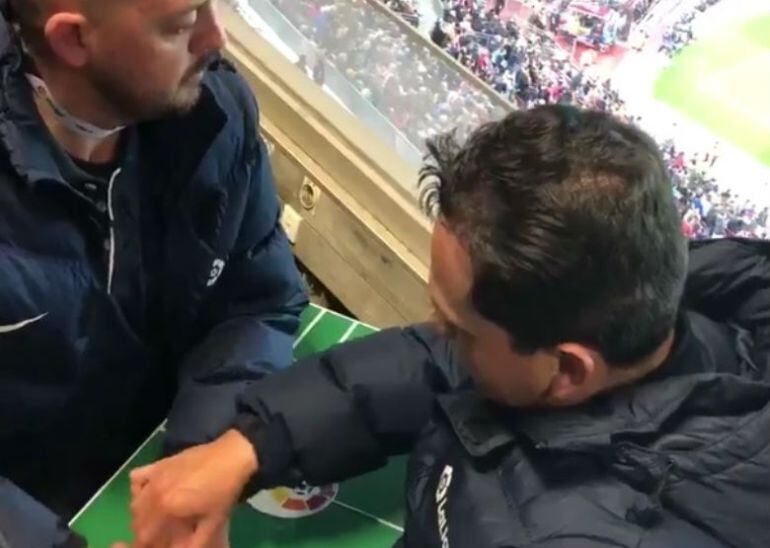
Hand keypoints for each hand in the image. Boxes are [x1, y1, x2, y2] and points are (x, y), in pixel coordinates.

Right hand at [127, 429, 257, 547]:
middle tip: (163, 532)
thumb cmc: (223, 491)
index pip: (145, 535)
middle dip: (146, 531)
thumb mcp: (212, 523)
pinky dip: (138, 488)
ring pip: (135, 502)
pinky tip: (151, 492)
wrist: (231, 457)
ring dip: (142, 513)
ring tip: (159, 516)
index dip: (151, 543)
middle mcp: (155, 493)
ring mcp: (155, 476)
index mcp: (167, 509)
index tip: (162, 542)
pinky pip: (136, 478)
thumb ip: (194, 543)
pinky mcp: (159, 463)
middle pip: (137, 521)